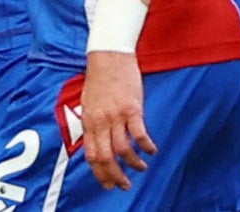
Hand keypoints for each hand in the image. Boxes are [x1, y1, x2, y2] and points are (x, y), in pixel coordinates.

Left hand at [80, 51, 155, 189]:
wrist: (108, 55)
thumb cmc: (99, 77)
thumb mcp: (87, 101)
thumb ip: (92, 121)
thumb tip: (96, 140)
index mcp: (88, 120)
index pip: (91, 154)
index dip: (99, 172)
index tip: (107, 183)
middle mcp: (100, 120)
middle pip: (106, 156)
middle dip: (115, 175)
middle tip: (124, 185)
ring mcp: (116, 115)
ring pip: (123, 149)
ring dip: (133, 163)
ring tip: (141, 167)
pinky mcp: (132, 109)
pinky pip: (139, 134)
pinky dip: (146, 147)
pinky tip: (151, 151)